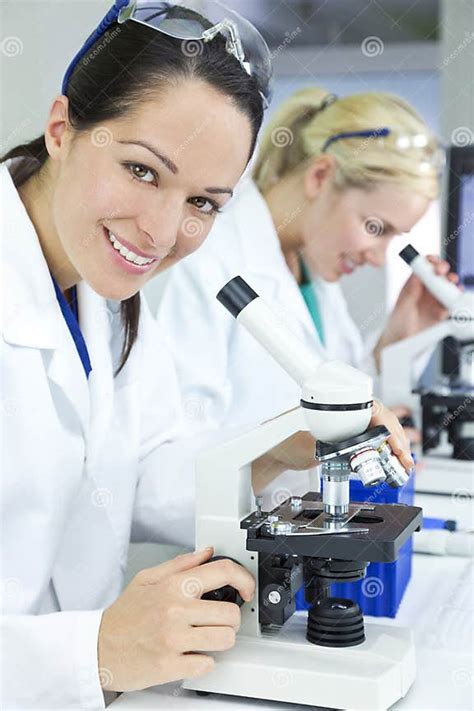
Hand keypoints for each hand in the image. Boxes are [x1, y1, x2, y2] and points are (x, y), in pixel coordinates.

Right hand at [98, 547, 254, 692]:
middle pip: (231, 613)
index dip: (244, 579)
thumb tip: (207, 552)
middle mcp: (175, 610)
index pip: (222, 573)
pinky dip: (204, 662)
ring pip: (225, 639)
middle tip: (220, 620)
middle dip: (231, 618)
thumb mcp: (147, 579)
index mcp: (173, 586)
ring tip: (207, 638)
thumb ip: (180, 565)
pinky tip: (192, 655)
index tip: (247, 588)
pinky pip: (207, 664)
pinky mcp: (170, 666)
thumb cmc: (123, 615)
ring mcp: (173, 639)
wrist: (97, 648)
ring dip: (221, 641)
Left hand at [253, 400, 414, 492]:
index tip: (396, 445)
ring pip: (378, 427)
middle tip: (405, 460)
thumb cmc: (283, 443)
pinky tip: (392, 458)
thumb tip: (347, 452)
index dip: (388, 427)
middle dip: (396, 438)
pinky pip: (371, 436)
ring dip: (393, 443)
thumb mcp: (308, 447)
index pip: (372, 409)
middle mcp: (341, 408)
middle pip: (380, 418)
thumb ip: (327, 449)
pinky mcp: (346, 433)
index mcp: (334, 404)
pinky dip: (383, 447)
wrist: (272, 451)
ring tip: (403, 462)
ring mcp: (345, 420)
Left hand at [374, 255, 459, 367]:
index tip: (435, 265)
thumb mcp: (402, 308)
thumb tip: (416, 277)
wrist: (401, 342)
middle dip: (445, 272)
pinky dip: (452, 305)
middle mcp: (426, 290)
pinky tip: (446, 310)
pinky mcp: (442, 312)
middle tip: (446, 277)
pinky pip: (452, 304)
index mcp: (414, 284)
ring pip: (449, 287)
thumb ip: (410, 293)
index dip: (431, 262)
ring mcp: (435, 300)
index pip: (424, 266)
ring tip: (452, 290)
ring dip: (452, 287)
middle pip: (440, 274)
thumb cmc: (397, 323)